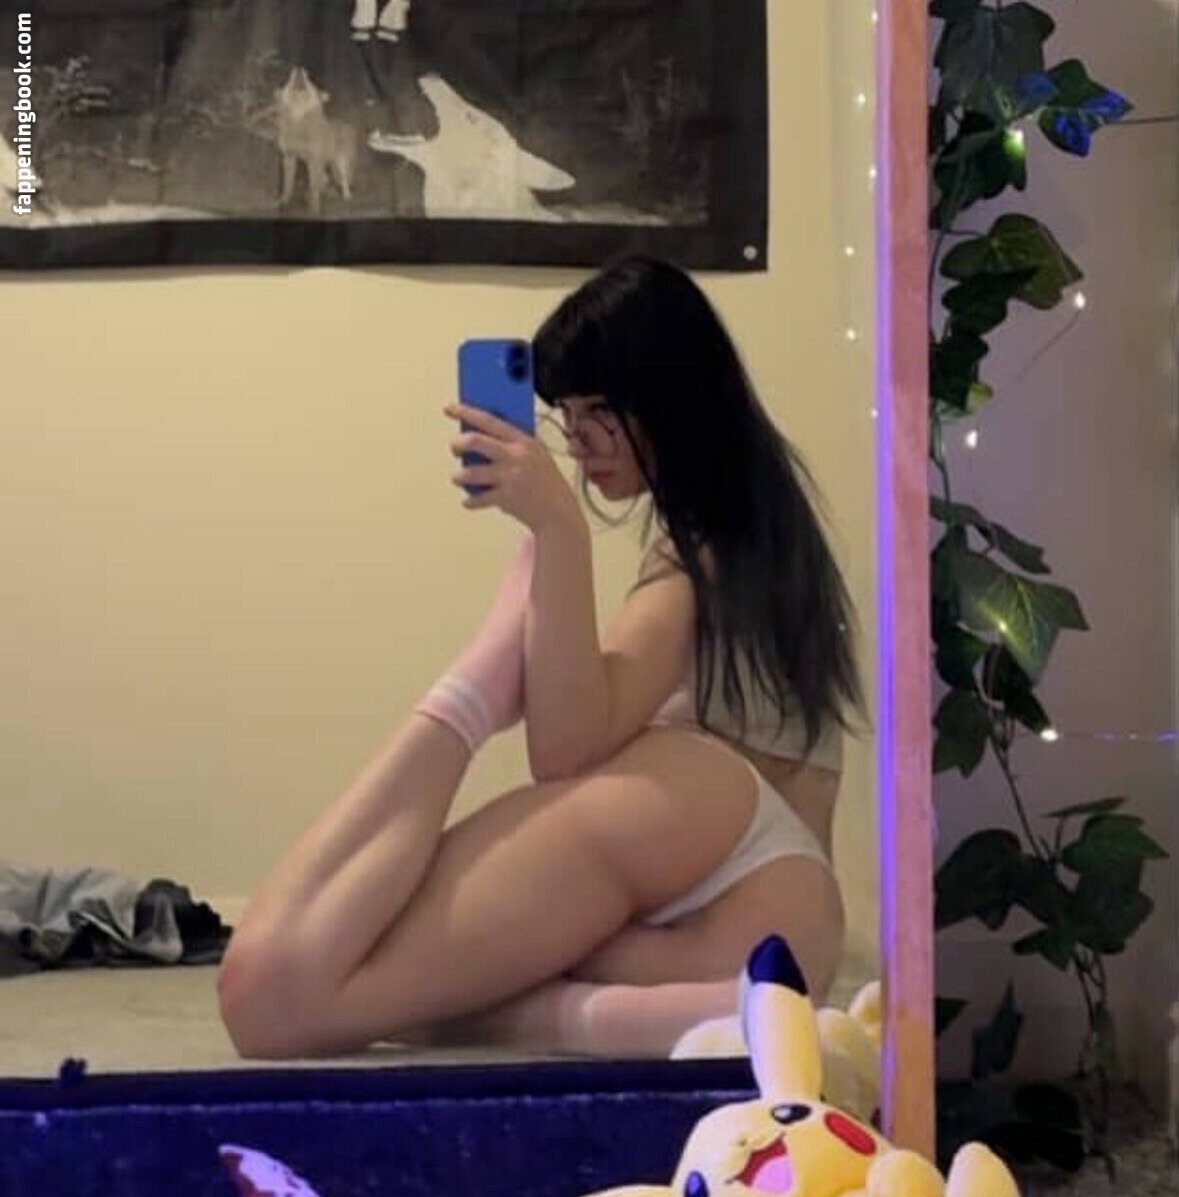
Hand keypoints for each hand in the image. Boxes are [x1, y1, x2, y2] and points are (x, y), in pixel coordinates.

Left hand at [445, 403, 580, 532]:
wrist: (559, 512)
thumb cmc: (546, 481)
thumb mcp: (537, 453)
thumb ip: (514, 442)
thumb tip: (481, 433)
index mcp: (523, 441)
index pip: (489, 420)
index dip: (466, 412)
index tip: (450, 408)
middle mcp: (516, 456)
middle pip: (475, 441)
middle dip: (457, 444)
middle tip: (455, 448)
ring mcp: (510, 477)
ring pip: (470, 472)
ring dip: (458, 476)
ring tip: (458, 477)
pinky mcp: (506, 498)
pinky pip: (476, 498)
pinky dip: (469, 501)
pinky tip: (469, 501)